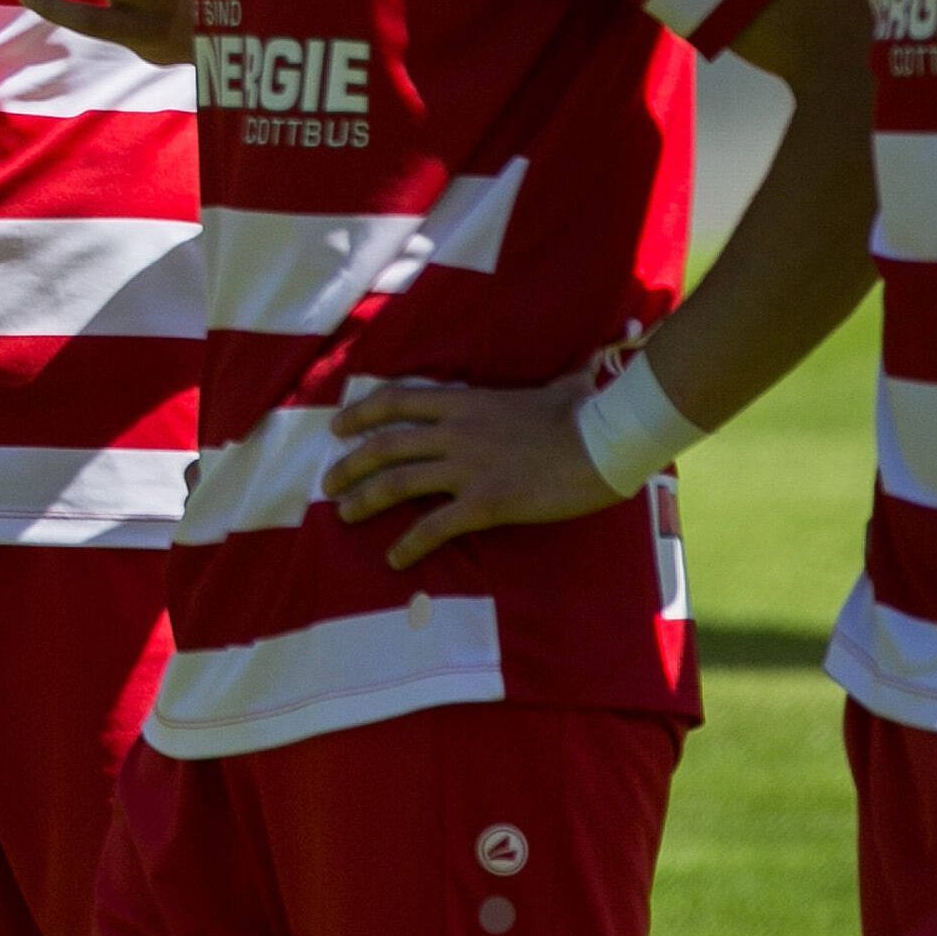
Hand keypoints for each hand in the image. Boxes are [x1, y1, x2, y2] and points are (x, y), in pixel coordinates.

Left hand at [321, 380, 628, 569]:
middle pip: (384, 445)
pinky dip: (408, 544)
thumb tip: (574, 377)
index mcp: (465, 402)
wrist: (608, 441)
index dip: (361, 413)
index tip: (338, 426)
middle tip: (328, 483)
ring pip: (397, 482)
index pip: (397, 400)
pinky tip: (393, 558)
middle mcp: (455, 432)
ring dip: (363, 499)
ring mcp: (468, 467)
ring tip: (342, 515)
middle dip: (350, 464)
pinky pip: (434, 526)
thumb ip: (548, 386)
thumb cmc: (586, 414)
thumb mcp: (554, 390)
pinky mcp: (485, 503)